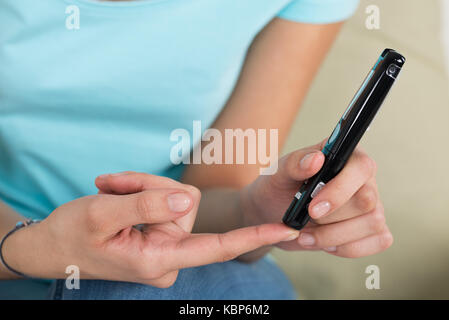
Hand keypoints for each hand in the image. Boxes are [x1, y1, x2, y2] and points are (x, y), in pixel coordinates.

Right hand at [2, 174, 298, 285]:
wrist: (50, 245)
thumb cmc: (71, 234)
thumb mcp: (103, 214)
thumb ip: (148, 205)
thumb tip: (188, 200)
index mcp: (158, 260)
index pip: (216, 247)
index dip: (251, 237)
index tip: (284, 230)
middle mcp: (168, 255)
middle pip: (183, 202)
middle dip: (148, 187)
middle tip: (110, 186)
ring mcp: (164, 243)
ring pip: (172, 196)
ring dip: (139, 187)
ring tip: (108, 191)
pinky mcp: (158, 231)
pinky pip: (162, 199)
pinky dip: (138, 190)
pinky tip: (113, 193)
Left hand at [240, 140, 392, 257]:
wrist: (273, 213)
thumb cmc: (278, 187)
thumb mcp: (278, 173)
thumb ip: (294, 163)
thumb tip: (317, 159)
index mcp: (345, 156)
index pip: (361, 167)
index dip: (340, 190)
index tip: (313, 209)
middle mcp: (364, 179)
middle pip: (367, 201)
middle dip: (332, 218)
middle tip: (305, 219)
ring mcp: (372, 204)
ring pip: (373, 223)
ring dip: (335, 236)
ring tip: (306, 235)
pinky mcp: (373, 228)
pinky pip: (379, 240)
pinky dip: (348, 248)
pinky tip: (326, 244)